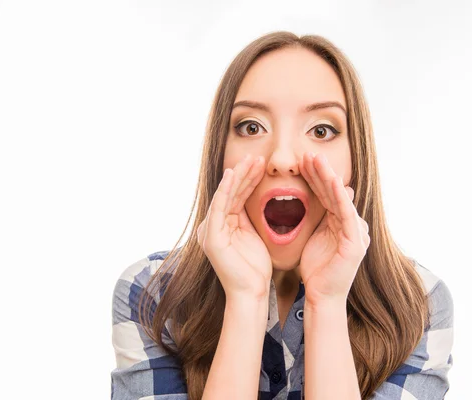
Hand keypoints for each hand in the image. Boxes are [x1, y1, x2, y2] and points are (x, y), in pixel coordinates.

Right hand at [196, 154, 271, 300]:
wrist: (251, 292)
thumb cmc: (256, 267)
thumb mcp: (255, 235)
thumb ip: (251, 217)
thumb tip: (259, 197)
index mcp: (224, 224)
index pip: (237, 196)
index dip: (248, 179)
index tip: (261, 164)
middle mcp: (214, 225)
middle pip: (230, 193)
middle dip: (244, 173)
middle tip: (256, 156)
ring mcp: (210, 230)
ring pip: (225, 195)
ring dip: (238, 176)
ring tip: (250, 160)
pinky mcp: (211, 236)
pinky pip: (219, 206)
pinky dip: (226, 189)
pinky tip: (234, 174)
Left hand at [298, 152, 369, 305]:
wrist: (321, 296)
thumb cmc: (316, 269)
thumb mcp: (313, 237)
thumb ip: (316, 219)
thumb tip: (314, 201)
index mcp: (341, 223)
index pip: (327, 195)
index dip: (316, 178)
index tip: (303, 162)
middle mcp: (352, 224)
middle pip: (334, 193)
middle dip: (321, 172)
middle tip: (309, 153)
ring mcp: (357, 232)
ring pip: (341, 199)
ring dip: (329, 178)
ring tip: (318, 159)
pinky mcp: (355, 242)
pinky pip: (347, 214)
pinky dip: (339, 197)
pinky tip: (333, 182)